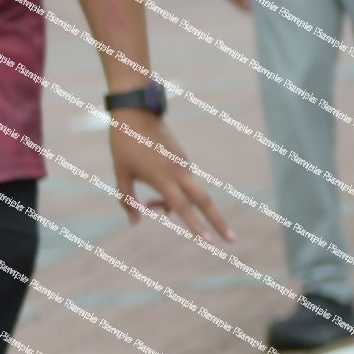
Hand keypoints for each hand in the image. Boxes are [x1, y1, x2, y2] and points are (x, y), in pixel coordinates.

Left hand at [106, 115, 234, 241]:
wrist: (136, 112)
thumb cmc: (124, 144)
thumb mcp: (120, 174)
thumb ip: (127, 200)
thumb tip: (135, 223)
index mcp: (162, 177)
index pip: (183, 207)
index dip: (195, 225)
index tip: (209, 241)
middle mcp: (178, 172)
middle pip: (204, 201)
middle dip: (218, 221)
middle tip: (233, 240)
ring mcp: (183, 164)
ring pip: (192, 194)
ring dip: (177, 207)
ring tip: (150, 204)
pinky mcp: (183, 159)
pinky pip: (185, 184)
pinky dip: (176, 195)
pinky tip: (155, 197)